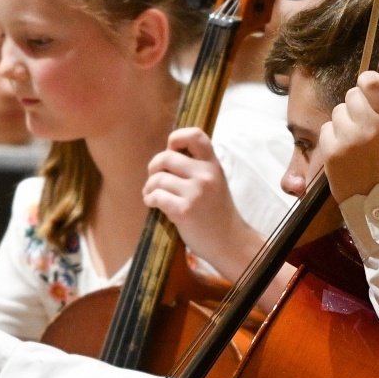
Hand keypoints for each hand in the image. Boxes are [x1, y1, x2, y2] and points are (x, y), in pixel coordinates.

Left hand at [142, 128, 264, 278]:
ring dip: (149, 188)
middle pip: (165, 157)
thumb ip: (196, 167)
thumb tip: (165, 155)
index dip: (176, 138)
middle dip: (153, 168)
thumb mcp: (214, 182)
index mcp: (213, 165)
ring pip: (157, 179)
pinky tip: (152, 203)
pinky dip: (149, 199)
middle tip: (155, 180)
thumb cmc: (216, 212)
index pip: (195, 135)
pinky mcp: (184, 211)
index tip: (171, 150)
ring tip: (152, 195)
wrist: (229, 241)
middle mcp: (206, 175)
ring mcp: (196, 193)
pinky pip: (156, 196)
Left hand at [319, 71, 378, 200]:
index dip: (369, 82)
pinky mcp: (331, 154)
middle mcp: (370, 126)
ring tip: (357, 141)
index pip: (371, 81)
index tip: (370, 90)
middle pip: (352, 94)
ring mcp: (348, 140)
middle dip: (358, 105)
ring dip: (346, 122)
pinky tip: (347, 152)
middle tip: (366, 121)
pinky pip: (326, 130)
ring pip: (338, 112)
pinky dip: (334, 138)